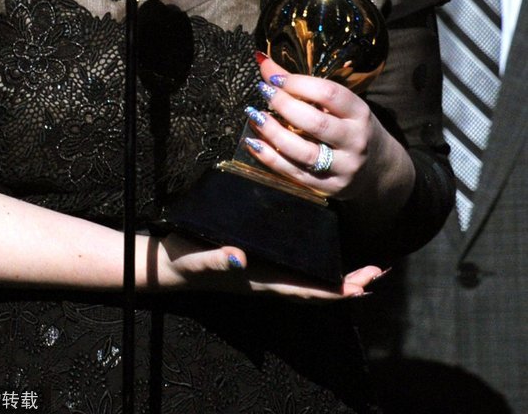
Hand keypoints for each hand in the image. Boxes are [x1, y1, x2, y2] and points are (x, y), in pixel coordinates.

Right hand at [151, 233, 381, 299]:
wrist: (168, 265)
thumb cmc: (184, 260)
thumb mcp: (198, 257)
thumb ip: (217, 257)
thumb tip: (241, 257)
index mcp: (261, 281)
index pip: (306, 291)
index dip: (336, 291)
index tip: (363, 286)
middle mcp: (269, 280)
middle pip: (316, 289)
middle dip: (348, 285)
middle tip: (377, 272)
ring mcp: (265, 273)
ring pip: (309, 281)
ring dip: (337, 278)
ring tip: (363, 269)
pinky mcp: (259, 262)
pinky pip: (296, 269)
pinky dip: (317, 266)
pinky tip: (324, 254)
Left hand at [242, 54, 411, 204]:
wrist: (378, 170)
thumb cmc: (351, 127)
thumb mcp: (339, 105)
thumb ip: (302, 85)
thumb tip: (262, 61)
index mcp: (359, 114)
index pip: (330, 94)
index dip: (298, 83)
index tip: (273, 77)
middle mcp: (354, 141)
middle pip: (316, 122)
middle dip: (284, 105)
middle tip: (263, 91)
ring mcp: (342, 167)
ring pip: (304, 151)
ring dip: (273, 133)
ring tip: (254, 116)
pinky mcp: (327, 187)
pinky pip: (293, 173)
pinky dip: (270, 157)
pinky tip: (253, 142)